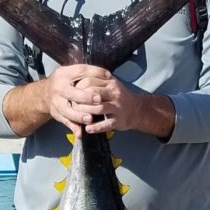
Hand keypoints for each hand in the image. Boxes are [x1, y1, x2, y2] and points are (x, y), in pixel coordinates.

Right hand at [43, 64, 115, 136]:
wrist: (43, 93)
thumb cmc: (63, 82)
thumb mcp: (70, 73)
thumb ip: (86, 74)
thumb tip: (107, 75)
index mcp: (64, 75)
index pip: (80, 71)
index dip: (95, 73)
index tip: (108, 76)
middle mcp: (59, 88)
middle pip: (72, 93)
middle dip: (86, 97)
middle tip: (99, 99)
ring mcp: (56, 102)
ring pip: (67, 110)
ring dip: (79, 115)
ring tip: (90, 119)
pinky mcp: (56, 113)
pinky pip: (64, 121)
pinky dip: (72, 127)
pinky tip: (80, 133)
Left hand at [47, 66, 173, 138]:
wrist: (137, 110)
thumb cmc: (118, 97)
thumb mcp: (109, 84)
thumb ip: (95, 81)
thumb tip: (75, 80)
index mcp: (110, 82)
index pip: (89, 80)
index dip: (78, 87)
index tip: (71, 92)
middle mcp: (114, 93)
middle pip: (93, 94)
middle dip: (80, 100)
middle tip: (72, 105)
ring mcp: (117, 107)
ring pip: (99, 109)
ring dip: (86, 113)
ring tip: (77, 116)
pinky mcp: (119, 120)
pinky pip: (106, 124)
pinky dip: (96, 127)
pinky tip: (88, 129)